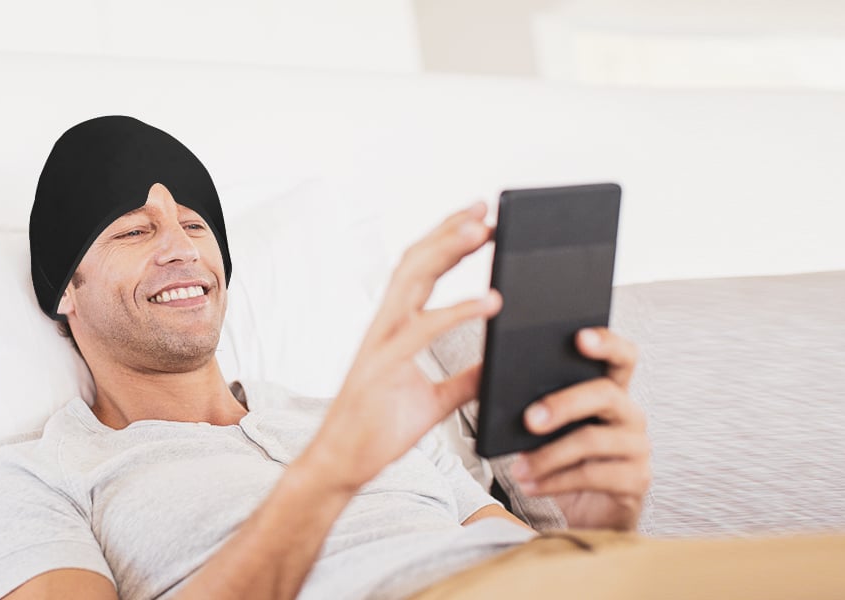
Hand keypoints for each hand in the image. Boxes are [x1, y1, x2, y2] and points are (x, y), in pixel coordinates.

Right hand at [302, 201, 501, 490]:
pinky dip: (458, 310)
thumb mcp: (436, 402)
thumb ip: (466, 379)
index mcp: (393, 328)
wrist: (345, 464)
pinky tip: (489, 301)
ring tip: (485, 232)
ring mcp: (381, 343)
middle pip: (416, 262)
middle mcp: (384, 326)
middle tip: (486, 209)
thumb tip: (498, 365)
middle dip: (450, 232)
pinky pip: (424, 329)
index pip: (420, 271)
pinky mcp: (384, 366)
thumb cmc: (380, 431)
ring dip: (449, 251)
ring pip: (413, 280)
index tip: (479, 221)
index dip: (447, 242)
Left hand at [509, 327, 649, 530]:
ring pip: (591, 440)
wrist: (588, 510)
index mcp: (611, 391)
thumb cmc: (565, 461)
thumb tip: (493, 390)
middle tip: (529, 419)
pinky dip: (554, 481)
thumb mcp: (549, 430)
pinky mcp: (635, 480)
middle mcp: (630, 413)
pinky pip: (592, 476)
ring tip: (519, 467)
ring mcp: (638, 447)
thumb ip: (535, 406)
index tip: (580, 336)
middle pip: (604, 394)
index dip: (606, 342)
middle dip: (563, 404)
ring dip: (548, 455)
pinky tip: (530, 484)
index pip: (622, 356)